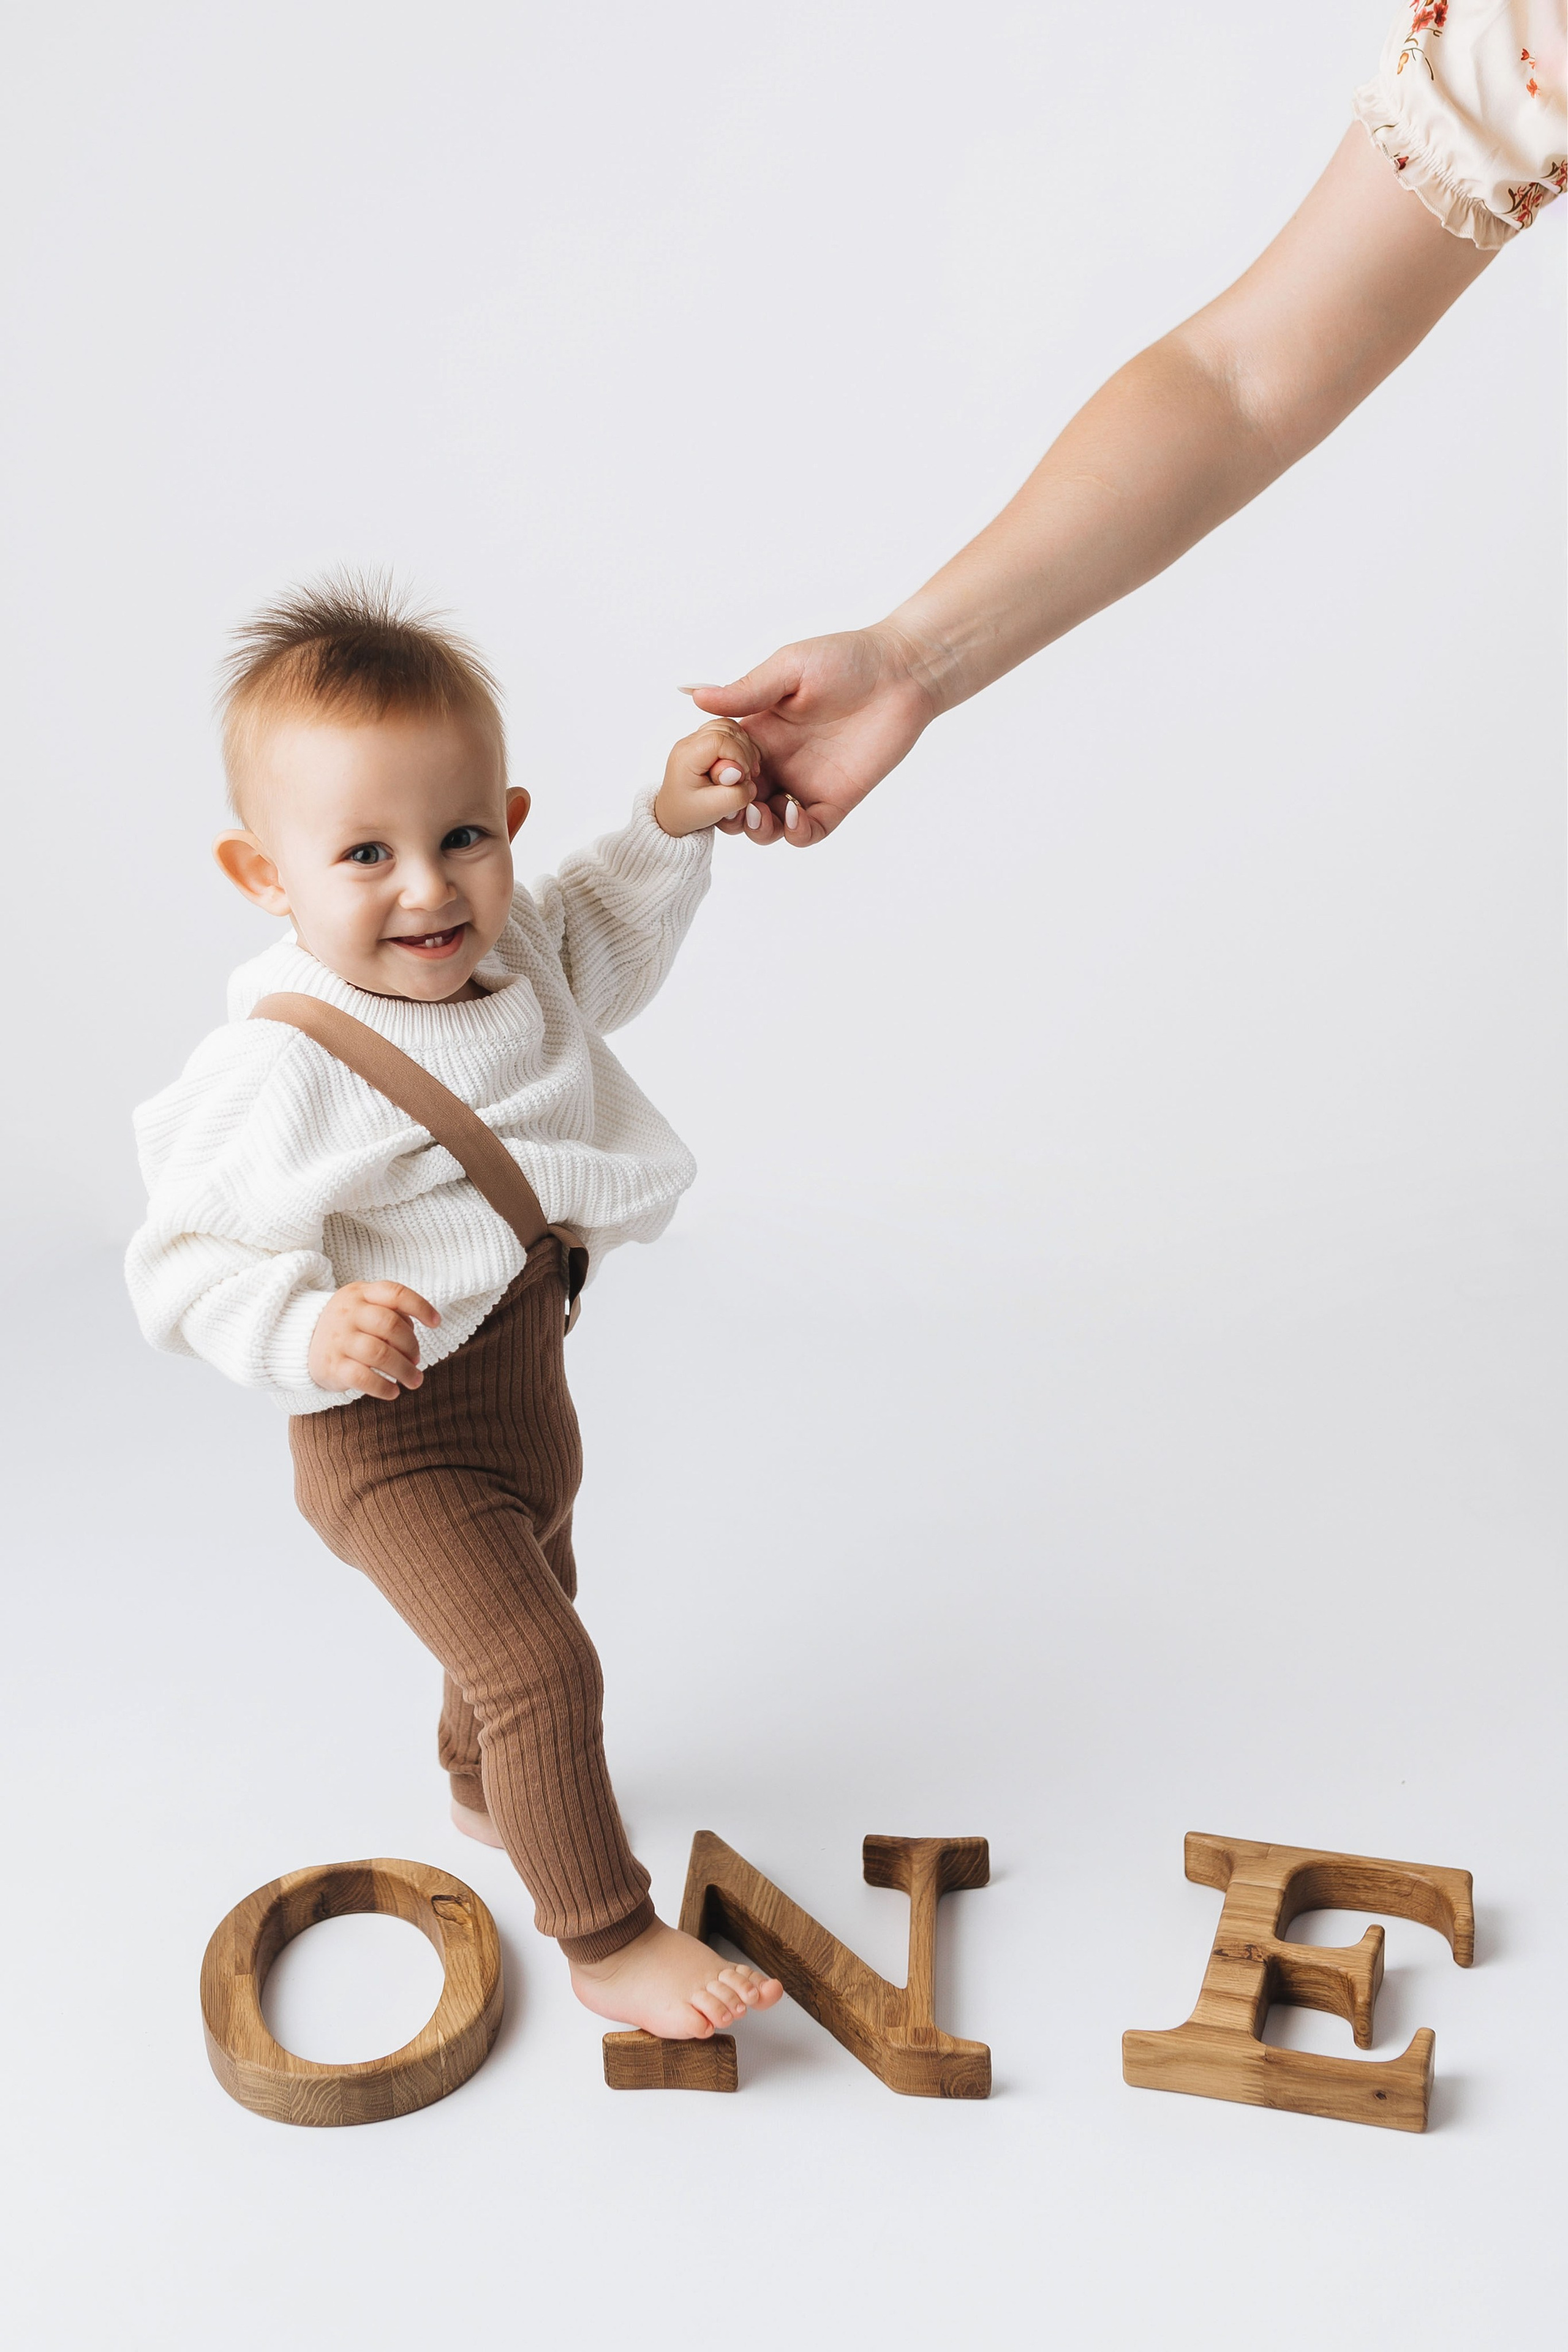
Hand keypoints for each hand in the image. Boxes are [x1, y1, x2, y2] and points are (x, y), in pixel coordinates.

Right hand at [308, 1281, 439, 1399]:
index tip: (436, 1323)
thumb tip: (414, 1343)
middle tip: (417, 1361)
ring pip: (379, 1353)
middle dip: (411, 1346)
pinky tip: (392, 1392)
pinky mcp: (331, 1366)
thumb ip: (391, 1314)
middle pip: (390, 1325)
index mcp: (360, 1293)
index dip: (421, 1307)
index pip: (395, 1293)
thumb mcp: (364, 1307)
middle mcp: (348, 1313)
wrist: (301, 1343)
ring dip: (403, 1370)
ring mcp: (338, 1339)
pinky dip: (383, 1387)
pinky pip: (363, 1378)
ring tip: (413, 1381)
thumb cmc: (348, 1326)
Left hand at [653, 720, 763, 837]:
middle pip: (726, 730)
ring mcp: (695, 740)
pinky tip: (738, 763)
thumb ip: (735, 795)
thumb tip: (747, 779)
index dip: (739, 755)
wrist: (673, 813)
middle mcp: (688, 743)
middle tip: (745, 776)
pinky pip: (726, 731)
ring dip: (742, 746)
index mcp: (686, 756)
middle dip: (743, 752)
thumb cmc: (688, 812)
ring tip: (743, 770)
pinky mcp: (703, 742)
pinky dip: (738, 744)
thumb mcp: (713, 810)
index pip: (720, 740)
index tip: (743, 776)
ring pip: (728, 727)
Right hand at [685, 621, 944, 846]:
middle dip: (727, 812)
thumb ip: (746, 691)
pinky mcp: (838, 798)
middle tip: (731, 803)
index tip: (714, 772)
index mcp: (759, 732)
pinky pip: (810, 830)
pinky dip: (796, 832)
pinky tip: (792, 813)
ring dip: (756, 828)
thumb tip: (693, 697)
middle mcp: (778, 762)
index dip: (712, 776)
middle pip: (738, 804)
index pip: (721, 766)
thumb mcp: (788, 669)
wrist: (902, 671)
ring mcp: (806, 783)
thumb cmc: (846, 658)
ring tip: (757, 812)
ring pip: (769, 825)